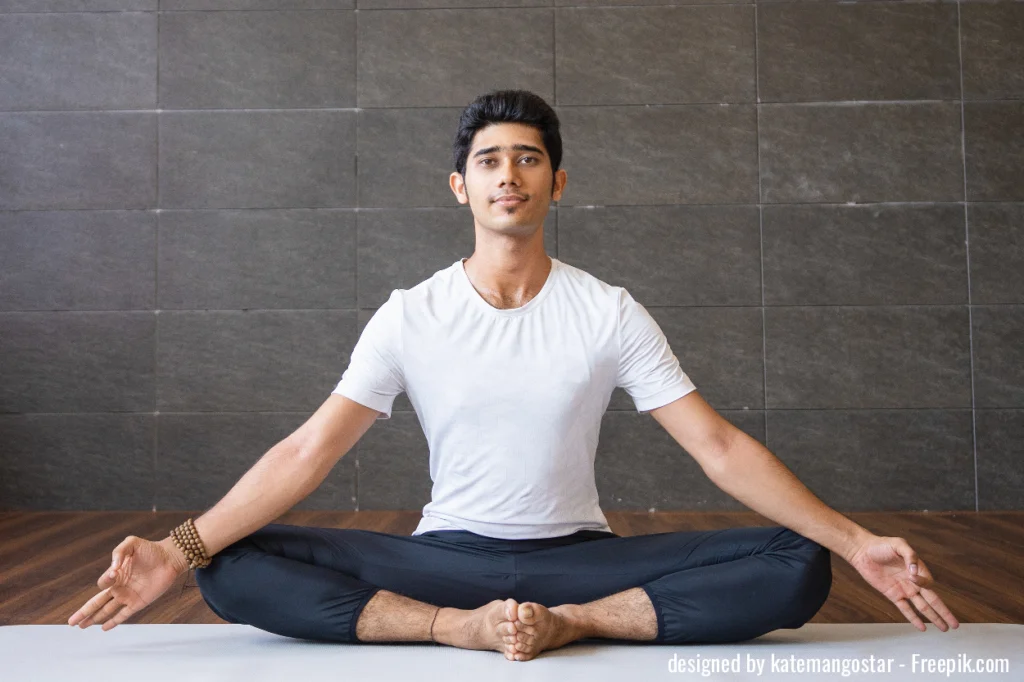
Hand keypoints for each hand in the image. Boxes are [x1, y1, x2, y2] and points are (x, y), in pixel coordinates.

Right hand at [68, 535, 188, 631]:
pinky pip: (123, 615)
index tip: (115, 573)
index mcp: (115, 574)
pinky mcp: (139, 603)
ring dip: (94, 619)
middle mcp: (119, 587)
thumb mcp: (131, 543)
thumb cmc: (151, 549)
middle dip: (84, 612)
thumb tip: (113, 570)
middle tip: (71, 622)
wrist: (170, 557)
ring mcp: (128, 596)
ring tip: (81, 627)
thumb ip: (118, 553)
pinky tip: (104, 628)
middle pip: (97, 603)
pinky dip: (113, 622)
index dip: (105, 580)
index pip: (102, 584)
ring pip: (106, 611)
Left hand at [847, 534, 958, 631]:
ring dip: (933, 618)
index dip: (923, 583)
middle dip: (944, 612)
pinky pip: (905, 609)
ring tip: (944, 628)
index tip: (911, 576)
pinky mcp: (893, 595)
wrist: (862, 551)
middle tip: (955, 625)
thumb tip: (915, 572)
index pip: (929, 583)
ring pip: (922, 607)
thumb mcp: (898, 544)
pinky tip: (922, 628)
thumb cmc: (881, 545)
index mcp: (918, 569)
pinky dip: (913, 619)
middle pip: (933, 600)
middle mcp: (914, 582)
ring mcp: (904, 589)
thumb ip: (910, 556)